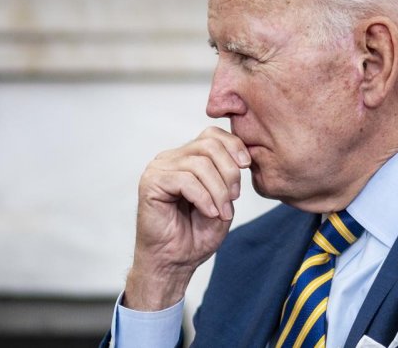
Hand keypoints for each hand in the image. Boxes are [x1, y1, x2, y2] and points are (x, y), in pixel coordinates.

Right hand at [123, 126, 250, 310]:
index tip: (246, 166)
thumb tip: (240, 158)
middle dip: (229, 172)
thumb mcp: (222, 202)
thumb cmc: (195, 235)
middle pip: (208, 145)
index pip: (212, 135)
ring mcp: (158, 169)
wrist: (174, 262)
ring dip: (218, 191)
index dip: (234, 146)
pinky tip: (209, 212)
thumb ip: (228, 178)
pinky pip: (185, 180)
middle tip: (232, 199)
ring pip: (199, 164)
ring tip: (221, 212)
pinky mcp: (151, 182)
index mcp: (186, 158)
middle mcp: (170, 158)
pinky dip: (203, 198)